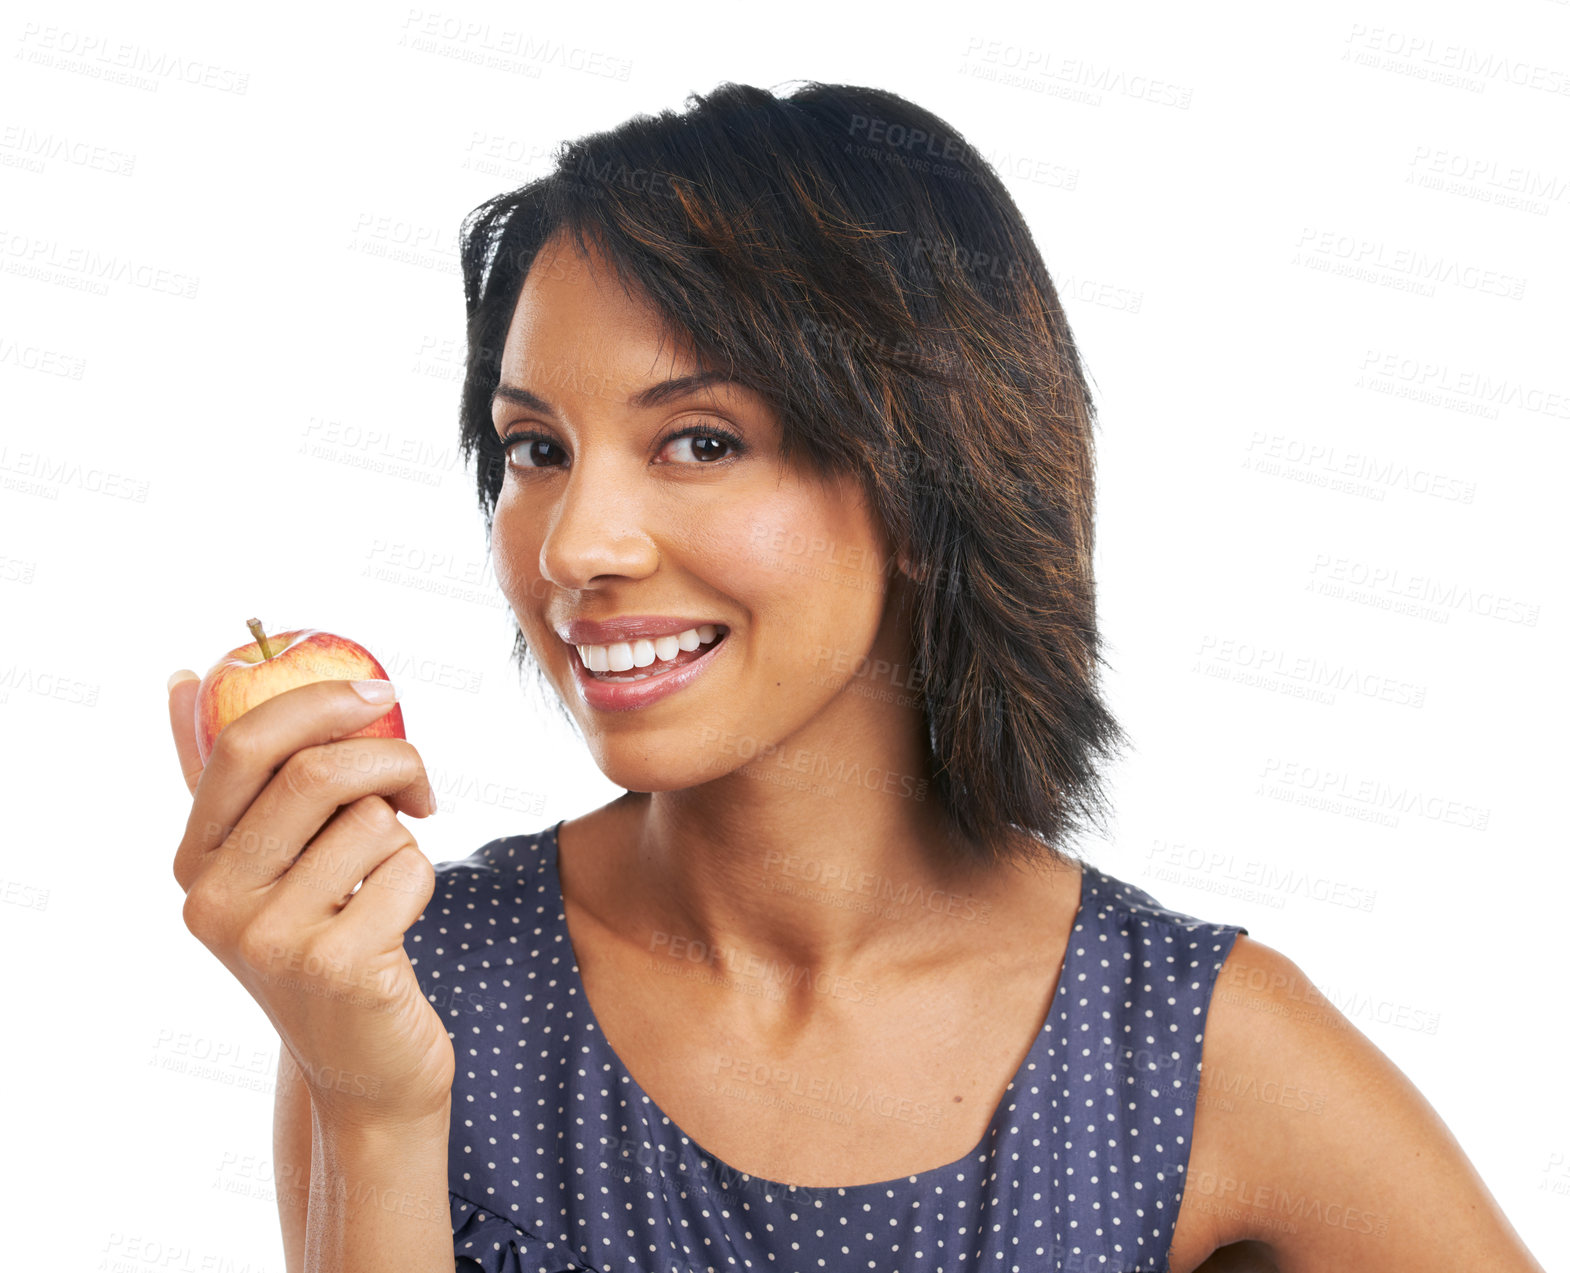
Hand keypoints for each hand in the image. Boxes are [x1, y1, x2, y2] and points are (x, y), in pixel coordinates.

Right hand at [167, 671, 452, 1128]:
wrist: (364, 1070)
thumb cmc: (328, 946)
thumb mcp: (268, 869)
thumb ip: (233, 783)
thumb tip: (183, 679)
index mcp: (195, 862)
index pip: (242, 744)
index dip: (318, 700)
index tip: (378, 690)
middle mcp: (215, 901)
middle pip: (317, 772)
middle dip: (392, 759)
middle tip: (420, 785)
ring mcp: (271, 939)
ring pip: (372, 821)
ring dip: (404, 840)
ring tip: (385, 886)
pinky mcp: (336, 966)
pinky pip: (409, 869)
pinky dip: (422, 883)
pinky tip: (397, 925)